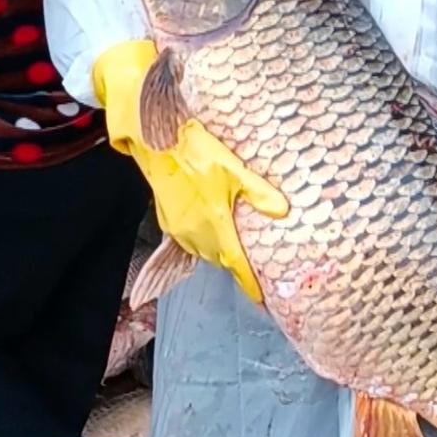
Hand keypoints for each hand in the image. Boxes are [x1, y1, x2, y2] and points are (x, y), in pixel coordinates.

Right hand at [93, 40, 289, 302]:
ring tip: (237, 251)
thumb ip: (258, 193)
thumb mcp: (234, 169)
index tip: (261, 297)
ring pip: (204, 250)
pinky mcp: (167, 219)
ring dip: (220, 251)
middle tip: (256, 268)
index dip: (248, 282)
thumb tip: (282, 211)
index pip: (235, 262)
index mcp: (214, 223)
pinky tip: (214, 228)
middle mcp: (194, 232)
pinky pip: (190, 239)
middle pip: (220, 257)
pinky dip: (205, 239)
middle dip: (236, 263)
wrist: (154, 139)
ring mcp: (178, 227)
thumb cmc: (195, 152)